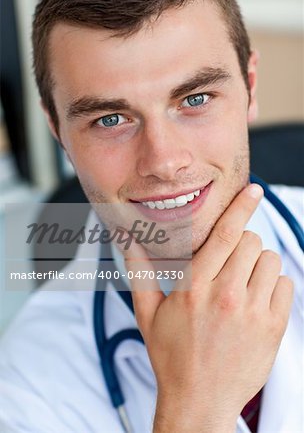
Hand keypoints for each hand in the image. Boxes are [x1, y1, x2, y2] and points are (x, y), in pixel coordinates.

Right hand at [120, 184, 293, 432]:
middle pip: (250, 241)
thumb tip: (127, 240)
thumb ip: (139, 272)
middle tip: (230, 262)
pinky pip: (284, 285)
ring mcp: (252, 312)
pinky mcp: (272, 327)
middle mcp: (226, 295)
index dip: (240, 207)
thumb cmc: (171, 356)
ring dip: (258, 263)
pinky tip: (256, 300)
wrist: (199, 401)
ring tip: (242, 282)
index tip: (254, 190)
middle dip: (242, 243)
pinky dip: (273, 284)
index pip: (224, 234)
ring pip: (270, 260)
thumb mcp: (148, 314)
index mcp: (195, 287)